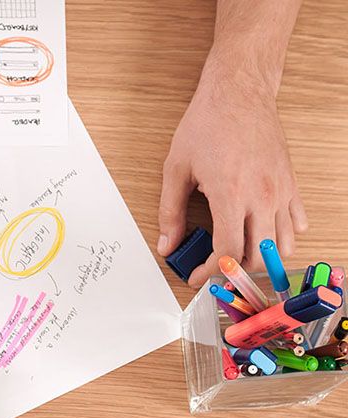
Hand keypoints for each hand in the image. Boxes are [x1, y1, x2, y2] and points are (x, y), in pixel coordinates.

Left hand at [157, 66, 307, 286]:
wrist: (239, 93)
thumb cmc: (207, 124)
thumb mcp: (176, 168)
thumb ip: (170, 212)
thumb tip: (167, 244)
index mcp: (231, 195)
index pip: (227, 252)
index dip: (210, 272)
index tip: (196, 276)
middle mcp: (261, 197)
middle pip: (258, 257)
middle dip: (234, 271)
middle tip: (214, 269)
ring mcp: (281, 191)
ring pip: (283, 245)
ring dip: (261, 258)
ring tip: (238, 255)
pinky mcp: (291, 183)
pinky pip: (297, 222)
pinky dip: (283, 236)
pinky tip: (263, 233)